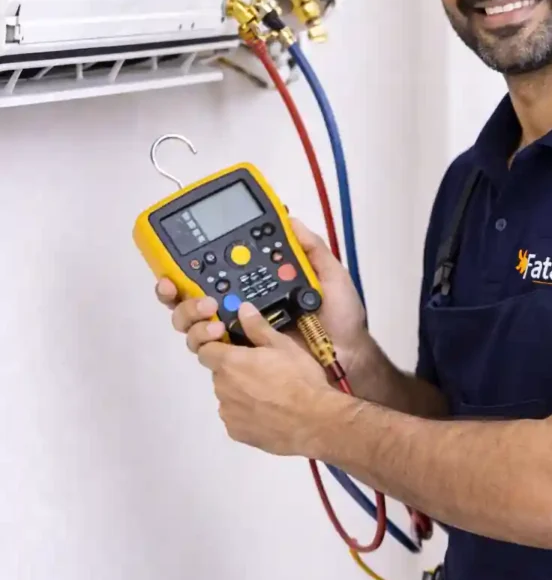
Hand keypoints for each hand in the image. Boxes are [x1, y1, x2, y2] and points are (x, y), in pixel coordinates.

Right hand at [154, 217, 368, 369]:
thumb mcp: (329, 275)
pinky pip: (210, 353)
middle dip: (175, 292)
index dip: (188, 266)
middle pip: (190, 300)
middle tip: (190, 290)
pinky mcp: (241, 360)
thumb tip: (289, 219)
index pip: (213, 274)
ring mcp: (238, 336)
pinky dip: (204, 341)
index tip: (178, 257)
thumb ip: (311, 248)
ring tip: (211, 314)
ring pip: (192, 326)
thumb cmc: (340, 318)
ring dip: (190, 315)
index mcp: (255, 288)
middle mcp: (238, 310)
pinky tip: (217, 333)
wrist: (348, 354)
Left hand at [197, 303, 341, 452]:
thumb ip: (258, 327)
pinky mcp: (236, 433)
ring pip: (228, 396)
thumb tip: (242, 309)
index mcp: (229, 363)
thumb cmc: (300, 379)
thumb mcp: (283, 346)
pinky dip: (246, 414)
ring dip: (240, 392)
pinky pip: (235, 417)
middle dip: (234, 370)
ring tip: (269, 394)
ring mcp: (228, 413)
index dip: (217, 346)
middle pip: (219, 374)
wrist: (315, 421)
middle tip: (262, 370)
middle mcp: (221, 387)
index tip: (235, 347)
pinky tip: (269, 413)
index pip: (205, 350)